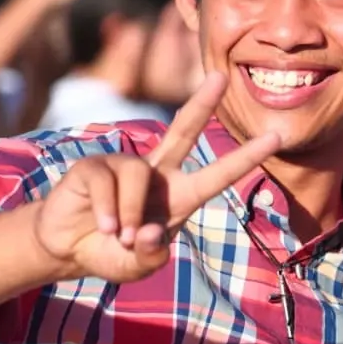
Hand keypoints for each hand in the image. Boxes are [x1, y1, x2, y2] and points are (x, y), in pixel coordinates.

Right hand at [33, 72, 280, 284]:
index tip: (276, 137)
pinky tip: (101, 226)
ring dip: (129, 213)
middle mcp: (157, 173)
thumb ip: (150, 256)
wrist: (66, 251)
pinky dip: (107, 211)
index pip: (219, 174)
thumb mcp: (137, 265)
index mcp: (180, 196)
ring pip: (138, 176)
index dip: (246, 156)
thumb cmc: (111, 253)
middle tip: (222, 77)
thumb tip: (150, 231)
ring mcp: (125, 165)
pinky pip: (107, 183)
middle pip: (183, 131)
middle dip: (202, 103)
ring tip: (118, 236)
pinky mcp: (94, 166)